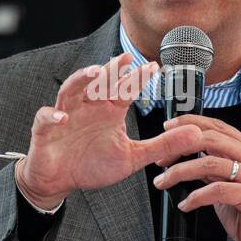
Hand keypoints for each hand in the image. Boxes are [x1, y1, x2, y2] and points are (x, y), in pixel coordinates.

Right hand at [16, 51, 203, 207]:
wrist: (60, 182)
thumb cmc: (92, 165)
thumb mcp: (133, 157)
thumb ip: (163, 145)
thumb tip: (196, 134)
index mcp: (109, 111)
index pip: (125, 89)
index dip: (138, 78)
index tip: (155, 68)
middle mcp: (88, 107)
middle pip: (98, 82)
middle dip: (111, 70)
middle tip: (125, 59)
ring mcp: (65, 115)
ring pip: (71, 90)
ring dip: (81, 80)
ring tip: (94, 73)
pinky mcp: (45, 130)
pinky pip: (46, 119)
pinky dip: (52, 116)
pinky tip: (63, 117)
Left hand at [152, 114, 240, 240]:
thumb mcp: (228, 183)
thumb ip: (213, 166)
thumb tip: (185, 154)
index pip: (217, 126)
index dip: (190, 123)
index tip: (168, 127)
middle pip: (211, 140)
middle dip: (179, 147)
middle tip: (161, 159)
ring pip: (209, 163)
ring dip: (180, 173)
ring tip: (164, 182)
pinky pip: (215, 190)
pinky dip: (194, 197)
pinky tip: (185, 204)